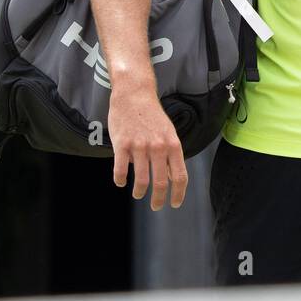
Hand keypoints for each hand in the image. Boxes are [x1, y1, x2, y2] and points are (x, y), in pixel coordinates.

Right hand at [108, 86, 187, 210]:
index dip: (178, 194)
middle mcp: (158, 147)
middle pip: (160, 183)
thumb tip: (171, 179)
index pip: (179, 176)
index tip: (174, 204)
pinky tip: (121, 182)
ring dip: (140, 192)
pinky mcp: (122, 144)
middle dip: (158, 199)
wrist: (134, 94)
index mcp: (173, 144)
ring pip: (141, 180)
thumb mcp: (168, 133)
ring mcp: (140, 146)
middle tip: (155, 206)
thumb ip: (170, 155)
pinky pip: (121, 170)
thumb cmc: (152, 116)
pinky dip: (120, 180)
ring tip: (138, 194)